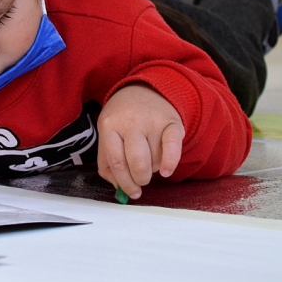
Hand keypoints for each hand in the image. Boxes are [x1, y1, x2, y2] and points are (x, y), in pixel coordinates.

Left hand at [96, 84, 183, 199]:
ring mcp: (152, 121)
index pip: (116, 162)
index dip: (124, 182)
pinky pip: (174, 148)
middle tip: (142, 181)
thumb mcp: (107, 133)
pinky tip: (166, 172)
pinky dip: (171, 164)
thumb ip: (107, 162)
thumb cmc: (124, 118)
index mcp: (109, 126)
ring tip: (150, 158)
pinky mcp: (172, 123)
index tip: (131, 192)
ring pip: (155, 160)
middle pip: (137, 163)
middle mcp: (130, 122)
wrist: (146, 90)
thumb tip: (118, 187)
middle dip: (140, 179)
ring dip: (154, 168)